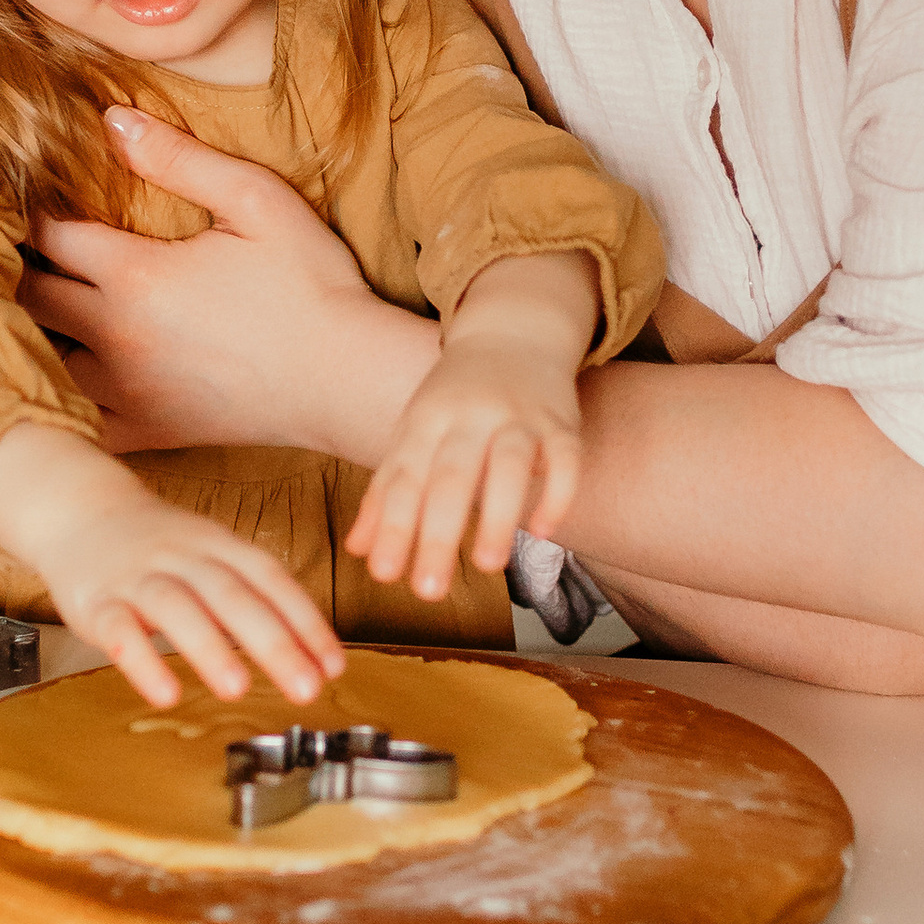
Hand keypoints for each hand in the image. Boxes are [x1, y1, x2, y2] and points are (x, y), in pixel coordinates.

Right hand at [0, 423, 343, 710]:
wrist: (77, 508)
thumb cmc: (155, 543)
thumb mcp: (211, 554)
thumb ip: (253, 596)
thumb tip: (310, 650)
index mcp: (217, 544)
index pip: (269, 578)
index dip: (304, 621)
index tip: (333, 664)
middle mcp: (182, 556)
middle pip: (232, 594)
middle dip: (273, 642)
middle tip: (306, 687)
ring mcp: (136, 577)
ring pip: (176, 606)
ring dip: (210, 648)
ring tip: (239, 690)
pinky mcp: (95, 602)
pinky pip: (117, 629)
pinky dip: (141, 661)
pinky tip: (165, 693)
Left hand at [31, 109, 435, 461]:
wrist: (347, 380)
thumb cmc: (312, 286)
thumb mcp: (257, 200)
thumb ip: (179, 158)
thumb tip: (109, 119)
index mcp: (136, 275)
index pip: (48, 234)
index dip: (27, 210)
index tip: (20, 197)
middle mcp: (116, 337)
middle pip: (26, 295)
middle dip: (12, 266)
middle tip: (3, 246)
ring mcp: (125, 391)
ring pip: (36, 358)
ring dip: (24, 329)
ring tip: (15, 306)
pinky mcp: (145, 431)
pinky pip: (69, 418)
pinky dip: (51, 394)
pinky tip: (49, 374)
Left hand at [346, 332, 583, 599]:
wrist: (513, 333)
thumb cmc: (454, 399)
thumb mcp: (413, 433)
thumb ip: (386, 493)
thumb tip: (357, 551)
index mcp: (426, 420)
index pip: (406, 478)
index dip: (395, 527)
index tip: (385, 575)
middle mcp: (471, 415)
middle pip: (453, 476)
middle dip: (439, 534)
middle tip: (429, 590)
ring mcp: (519, 416)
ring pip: (511, 465)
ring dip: (499, 515)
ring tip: (487, 566)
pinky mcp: (561, 422)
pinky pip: (566, 457)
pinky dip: (557, 494)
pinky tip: (543, 532)